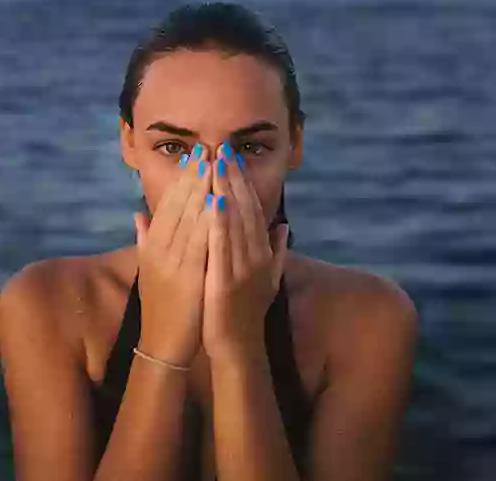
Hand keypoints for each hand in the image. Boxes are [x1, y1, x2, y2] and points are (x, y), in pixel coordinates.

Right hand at [133, 143, 212, 367]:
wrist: (163, 343)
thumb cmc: (160, 306)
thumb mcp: (147, 268)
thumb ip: (144, 239)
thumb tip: (137, 213)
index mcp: (152, 245)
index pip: (168, 204)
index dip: (182, 179)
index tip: (195, 157)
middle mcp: (159, 249)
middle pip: (178, 205)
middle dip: (194, 176)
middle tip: (208, 149)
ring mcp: (172, 262)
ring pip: (189, 218)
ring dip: (202, 189)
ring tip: (214, 165)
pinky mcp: (188, 277)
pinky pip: (199, 243)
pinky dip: (208, 221)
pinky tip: (217, 202)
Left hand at [202, 142, 288, 359]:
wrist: (237, 346)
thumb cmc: (246, 311)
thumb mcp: (266, 278)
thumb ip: (275, 251)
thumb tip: (283, 226)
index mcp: (261, 252)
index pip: (252, 209)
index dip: (243, 182)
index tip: (232, 157)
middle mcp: (256, 255)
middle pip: (244, 209)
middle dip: (232, 177)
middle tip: (221, 148)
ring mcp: (243, 268)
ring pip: (234, 221)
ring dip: (225, 190)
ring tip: (215, 164)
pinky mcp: (227, 280)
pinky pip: (221, 246)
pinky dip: (218, 222)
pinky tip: (212, 201)